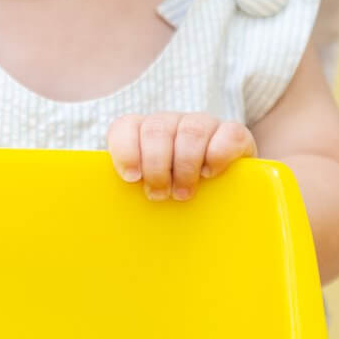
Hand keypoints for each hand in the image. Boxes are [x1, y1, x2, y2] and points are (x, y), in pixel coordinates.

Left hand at [106, 112, 255, 200]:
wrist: (222, 198)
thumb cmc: (174, 197)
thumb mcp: (149, 191)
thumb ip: (130, 191)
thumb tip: (102, 215)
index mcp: (145, 133)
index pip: (126, 126)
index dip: (125, 150)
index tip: (131, 179)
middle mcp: (173, 123)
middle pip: (156, 129)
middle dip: (156, 165)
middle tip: (160, 194)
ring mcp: (205, 125)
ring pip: (191, 130)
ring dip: (184, 166)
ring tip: (184, 193)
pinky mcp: (235, 134)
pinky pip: (228, 134)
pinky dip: (217, 155)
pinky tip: (210, 174)